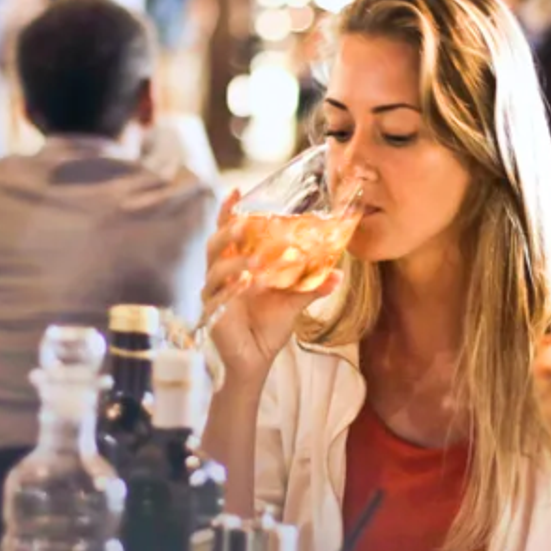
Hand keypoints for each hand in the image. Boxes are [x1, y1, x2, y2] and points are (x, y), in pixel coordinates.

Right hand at [201, 191, 338, 388]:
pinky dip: (231, 288)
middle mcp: (221, 275)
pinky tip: (245, 283)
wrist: (254, 359)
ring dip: (234, 262)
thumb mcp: (293, 302)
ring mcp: (214, 294)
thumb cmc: (268, 326)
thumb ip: (311, 286)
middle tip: (245, 223)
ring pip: (215, 268)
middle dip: (227, 231)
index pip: (228, 233)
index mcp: (237, 265)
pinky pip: (217, 297)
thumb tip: (338, 274)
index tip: (237, 191)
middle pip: (215, 244)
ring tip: (255, 262)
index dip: (228, 212)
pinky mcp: (212, 314)